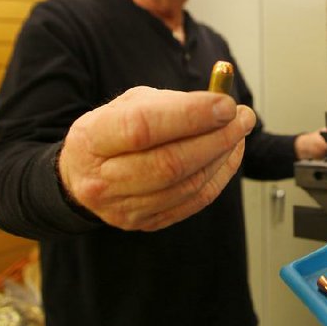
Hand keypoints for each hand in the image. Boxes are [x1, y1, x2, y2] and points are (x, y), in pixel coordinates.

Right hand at [58, 86, 255, 230]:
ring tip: (238, 132)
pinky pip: (194, 202)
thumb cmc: (113, 131)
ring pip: (187, 185)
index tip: (225, 104)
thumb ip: (171, 102)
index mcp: (92, 139)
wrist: (83, 175)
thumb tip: (219, 104)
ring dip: (223, 156)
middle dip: (216, 138)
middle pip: (169, 163)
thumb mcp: (129, 103)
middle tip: (243, 117)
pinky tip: (230, 153)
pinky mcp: (145, 223)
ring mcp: (123, 207)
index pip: (142, 128)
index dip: (189, 115)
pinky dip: (219, 176)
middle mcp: (103, 180)